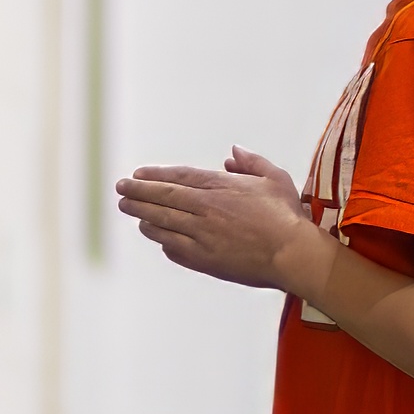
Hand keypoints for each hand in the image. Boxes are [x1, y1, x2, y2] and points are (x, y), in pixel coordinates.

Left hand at [114, 152, 319, 294]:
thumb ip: (251, 163)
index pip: (177, 178)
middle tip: (121, 190)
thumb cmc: (286, 216)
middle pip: (162, 198)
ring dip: (142, 216)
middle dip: (137, 193)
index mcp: (219, 187)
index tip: (137, 175)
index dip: (154, 176)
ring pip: (162, 224)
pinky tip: (154, 235)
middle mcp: (204, 210)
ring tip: (129, 209)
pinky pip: (174, 249)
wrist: (292, 254)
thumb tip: (233, 152)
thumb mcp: (273, 178)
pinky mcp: (204, 260)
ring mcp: (201, 236)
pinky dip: (162, 240)